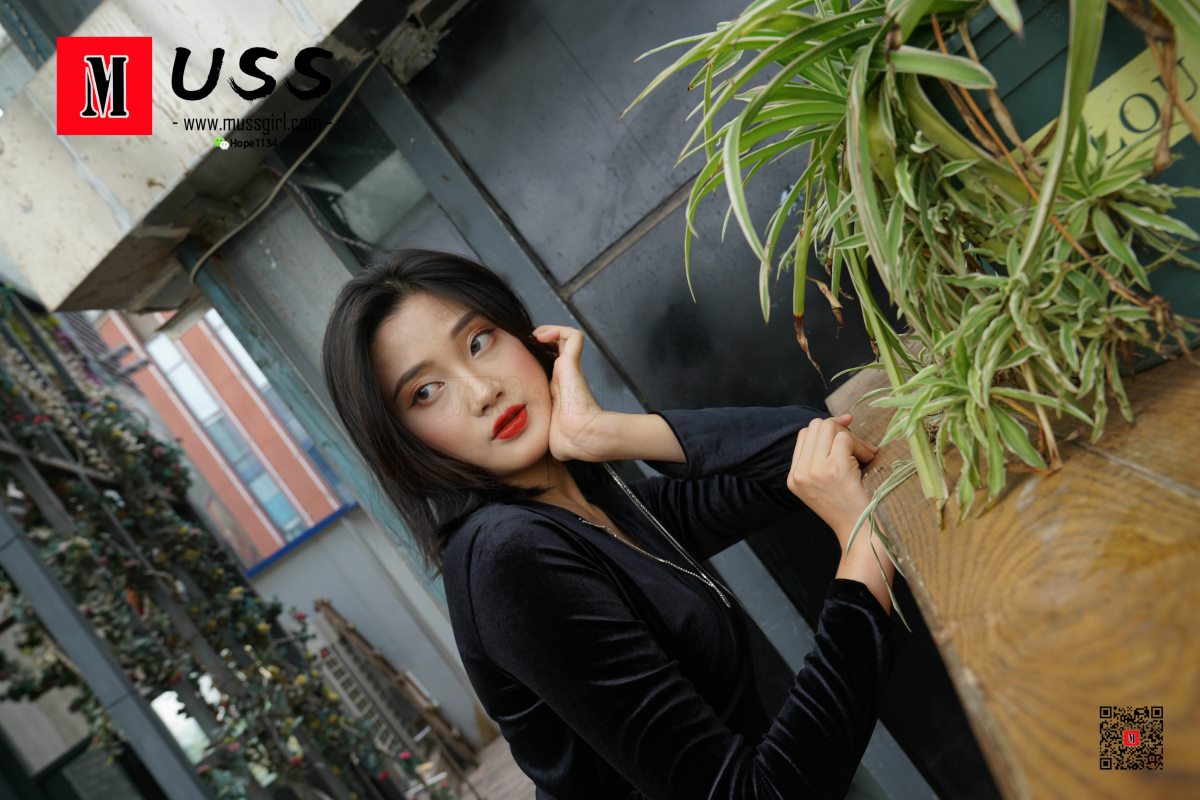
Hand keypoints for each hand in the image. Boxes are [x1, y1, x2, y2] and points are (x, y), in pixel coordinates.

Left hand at [531, 325, 606, 461]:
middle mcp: (565, 377)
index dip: (539, 358)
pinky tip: (542, 336)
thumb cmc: (565, 439)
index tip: (523, 357)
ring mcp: (571, 369)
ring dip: (551, 330)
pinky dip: (558, 329)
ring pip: (567, 337)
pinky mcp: (573, 363)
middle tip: (529, 341)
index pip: (551, 367)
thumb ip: (538, 428)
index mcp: (559, 391)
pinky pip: (572, 336)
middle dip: (542, 340)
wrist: (577, 437)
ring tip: (536, 335)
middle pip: (558, 348)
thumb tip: (528, 438)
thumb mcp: (545, 430)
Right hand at [786, 414, 878, 545]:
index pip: (804, 435)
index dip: (827, 431)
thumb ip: (823, 457)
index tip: (846, 438)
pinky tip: (868, 459)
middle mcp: (800, 473)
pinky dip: (860, 445)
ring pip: (828, 427)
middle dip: (840, 430)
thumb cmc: (851, 510)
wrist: (861, 534)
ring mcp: (814, 471)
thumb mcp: (826, 484)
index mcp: (794, 477)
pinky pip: (844, 438)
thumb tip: (843, 419)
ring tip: (864, 455)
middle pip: (815, 426)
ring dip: (851, 437)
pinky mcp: (833, 469)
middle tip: (858, 448)